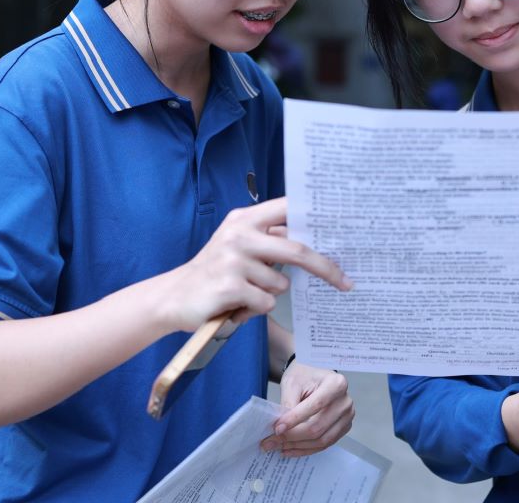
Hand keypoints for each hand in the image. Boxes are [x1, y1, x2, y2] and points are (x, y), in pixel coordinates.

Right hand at [158, 197, 351, 331]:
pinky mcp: (229, 286)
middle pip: (298, 250)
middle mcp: (239, 234)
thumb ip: (270, 239)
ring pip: (280, 283)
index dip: (317, 216)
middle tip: (346, 282)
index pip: (289, 209)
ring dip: (270, 293)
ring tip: (246, 293)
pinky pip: (266, 301)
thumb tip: (316, 242)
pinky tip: (236, 304)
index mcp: (245, 219)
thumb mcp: (239, 245)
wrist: (172, 297)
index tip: (344, 226)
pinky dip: (256, 309)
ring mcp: (233, 260)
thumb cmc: (216, 272)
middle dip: (326, 268)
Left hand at [261, 364, 354, 455]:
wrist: (313, 377)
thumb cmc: (304, 376)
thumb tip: (281, 430)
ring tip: (278, 445)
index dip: (294, 420)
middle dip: (292, 437)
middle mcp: (345, 401)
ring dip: (297, 446)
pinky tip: (290, 448)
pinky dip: (305, 449)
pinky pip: (324, 445)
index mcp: (336, 384)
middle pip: (318, 427)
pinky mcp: (343, 428)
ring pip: (321, 440)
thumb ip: (288, 404)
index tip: (276, 428)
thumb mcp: (292, 383)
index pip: (315, 406)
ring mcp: (346, 417)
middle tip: (270, 441)